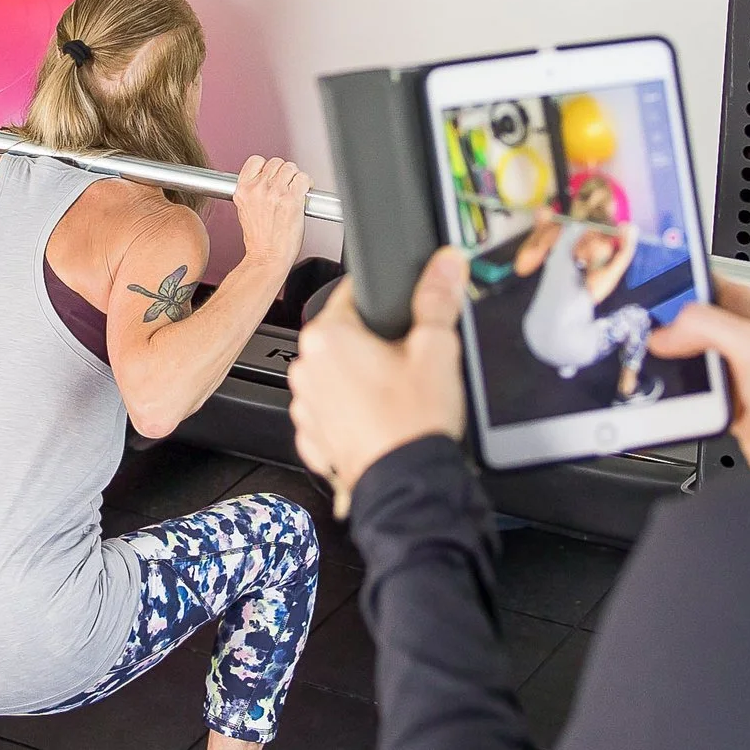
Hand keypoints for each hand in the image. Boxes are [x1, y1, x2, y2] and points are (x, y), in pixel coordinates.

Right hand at [233, 155, 310, 276]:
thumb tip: (266, 180)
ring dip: (296, 178)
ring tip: (295, 191)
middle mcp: (258, 189)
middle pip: (277, 163)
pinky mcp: (292, 199)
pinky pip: (304, 178)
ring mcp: (275, 193)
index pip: (256, 161)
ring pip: (291, 168)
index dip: (267, 167)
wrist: (267, 257)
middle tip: (287, 187)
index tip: (273, 176)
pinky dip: (307, 184)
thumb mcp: (245, 210)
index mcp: (243, 190)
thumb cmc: (260, 239)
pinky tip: (304, 194)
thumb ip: (253, 192)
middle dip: (284, 174)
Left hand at [289, 250, 468, 507]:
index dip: (384, 301)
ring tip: (397, 396)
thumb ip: (437, 298)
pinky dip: (353, 414)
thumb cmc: (413, 422)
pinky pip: (333, 412)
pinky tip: (381, 420)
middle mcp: (306, 368)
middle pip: (344, 337)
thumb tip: (444, 264)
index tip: (403, 314)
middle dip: (374, 344)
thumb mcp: (436, 348)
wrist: (408, 485)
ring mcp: (306, 406)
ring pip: (337, 376)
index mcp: (327, 336)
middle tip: (409, 362)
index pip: (351, 293)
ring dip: (361, 379)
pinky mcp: (314, 437)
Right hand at [649, 276, 749, 471]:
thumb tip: (665, 331)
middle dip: (662, 330)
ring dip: (665, 365)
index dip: (675, 285)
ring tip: (645, 368)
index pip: (704, 282)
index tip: (646, 297)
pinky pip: (687, 393)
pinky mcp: (722, 401)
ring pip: (683, 358)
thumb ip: (708, 326)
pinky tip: (664, 398)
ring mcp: (730, 369)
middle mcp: (739, 336)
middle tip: (638, 337)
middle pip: (686, 323)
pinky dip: (674, 396)